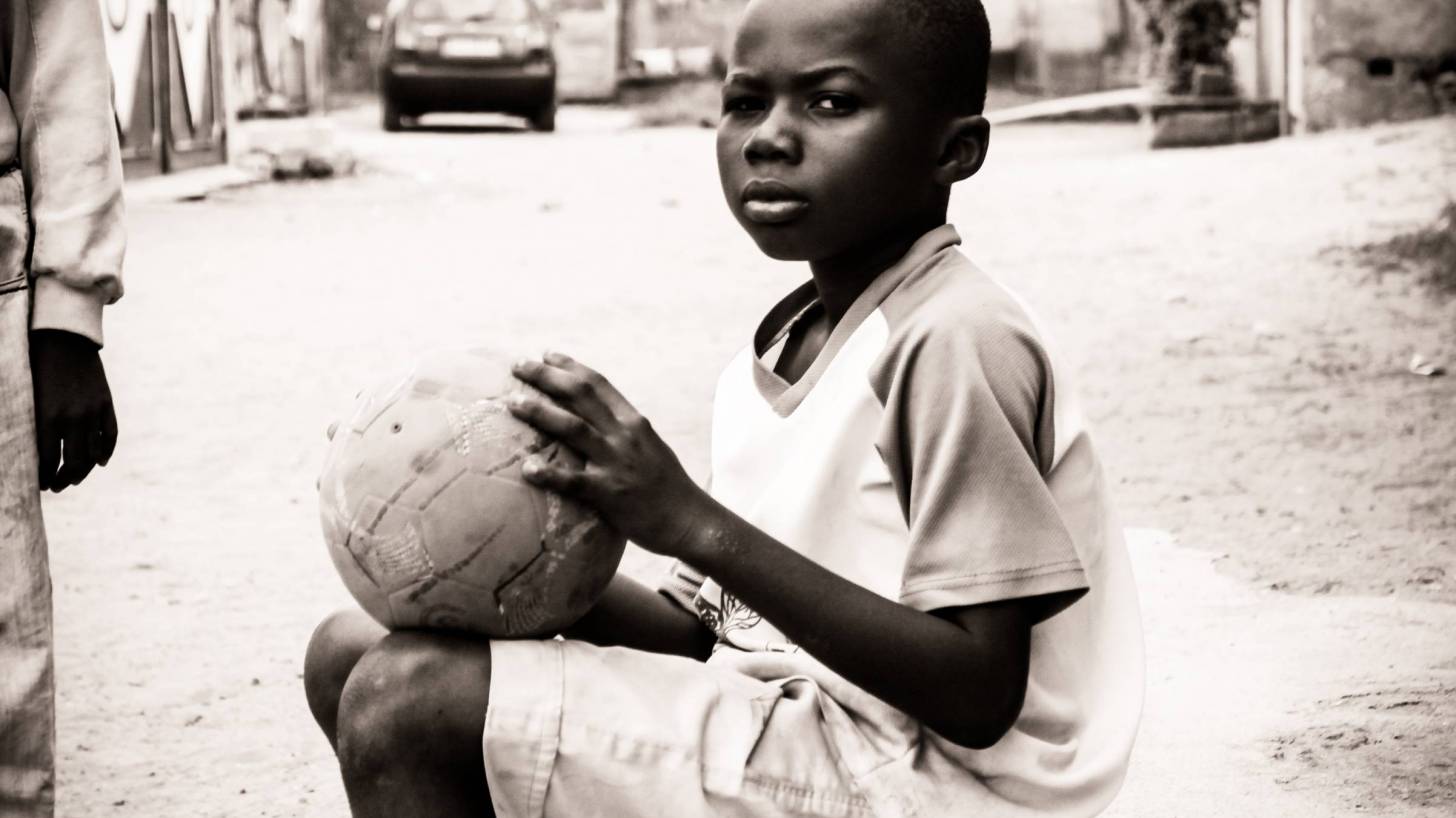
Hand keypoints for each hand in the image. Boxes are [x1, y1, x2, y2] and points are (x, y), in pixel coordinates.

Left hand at [29, 329, 117, 491]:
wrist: (63, 338)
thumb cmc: (36, 366)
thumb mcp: (29, 398)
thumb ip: (34, 425)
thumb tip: (36, 453)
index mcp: (48, 418)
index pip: (48, 461)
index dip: (44, 478)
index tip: (40, 485)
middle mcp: (73, 419)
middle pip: (73, 463)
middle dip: (63, 480)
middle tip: (55, 487)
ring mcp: (93, 412)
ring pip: (92, 454)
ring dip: (83, 471)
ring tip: (73, 478)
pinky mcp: (106, 404)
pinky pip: (110, 435)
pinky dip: (106, 452)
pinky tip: (100, 462)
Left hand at [508, 352, 709, 555]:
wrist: (691, 521)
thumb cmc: (668, 488)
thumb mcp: (650, 448)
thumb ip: (623, 433)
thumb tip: (593, 422)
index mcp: (634, 422)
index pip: (598, 384)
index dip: (569, 366)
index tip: (546, 355)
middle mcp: (625, 435)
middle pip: (580, 395)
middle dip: (546, 377)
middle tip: (518, 366)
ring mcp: (617, 463)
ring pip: (573, 428)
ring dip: (540, 412)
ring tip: (513, 402)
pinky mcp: (609, 494)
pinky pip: (573, 481)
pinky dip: (548, 473)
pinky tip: (527, 468)